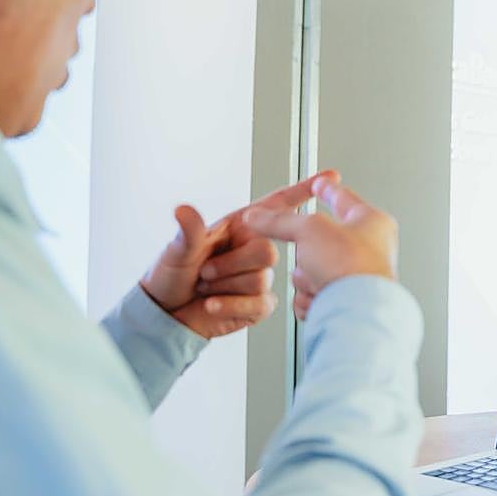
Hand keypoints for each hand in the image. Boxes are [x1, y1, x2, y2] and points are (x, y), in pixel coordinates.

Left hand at [140, 170, 338, 337]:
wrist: (167, 316)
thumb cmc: (170, 277)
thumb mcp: (176, 250)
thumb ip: (188, 231)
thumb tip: (184, 210)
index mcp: (240, 228)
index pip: (277, 205)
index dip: (303, 190)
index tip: (329, 179)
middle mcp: (253, 250)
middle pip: (267, 251)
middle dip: (231, 264)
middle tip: (205, 271)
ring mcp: (259, 278)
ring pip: (261, 279)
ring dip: (226, 285)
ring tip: (207, 287)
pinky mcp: (260, 305)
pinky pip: (258, 304)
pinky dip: (230, 306)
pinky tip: (213, 303)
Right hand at [244, 177, 398, 320]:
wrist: (357, 312)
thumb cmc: (351, 267)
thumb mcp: (309, 229)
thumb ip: (280, 220)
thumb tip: (257, 216)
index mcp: (372, 223)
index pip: (343, 198)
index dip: (325, 189)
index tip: (320, 182)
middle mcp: (370, 249)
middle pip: (318, 243)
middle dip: (306, 254)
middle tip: (311, 257)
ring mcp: (358, 278)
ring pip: (313, 271)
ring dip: (307, 278)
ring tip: (319, 280)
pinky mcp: (346, 302)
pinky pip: (315, 295)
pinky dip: (312, 298)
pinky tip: (321, 298)